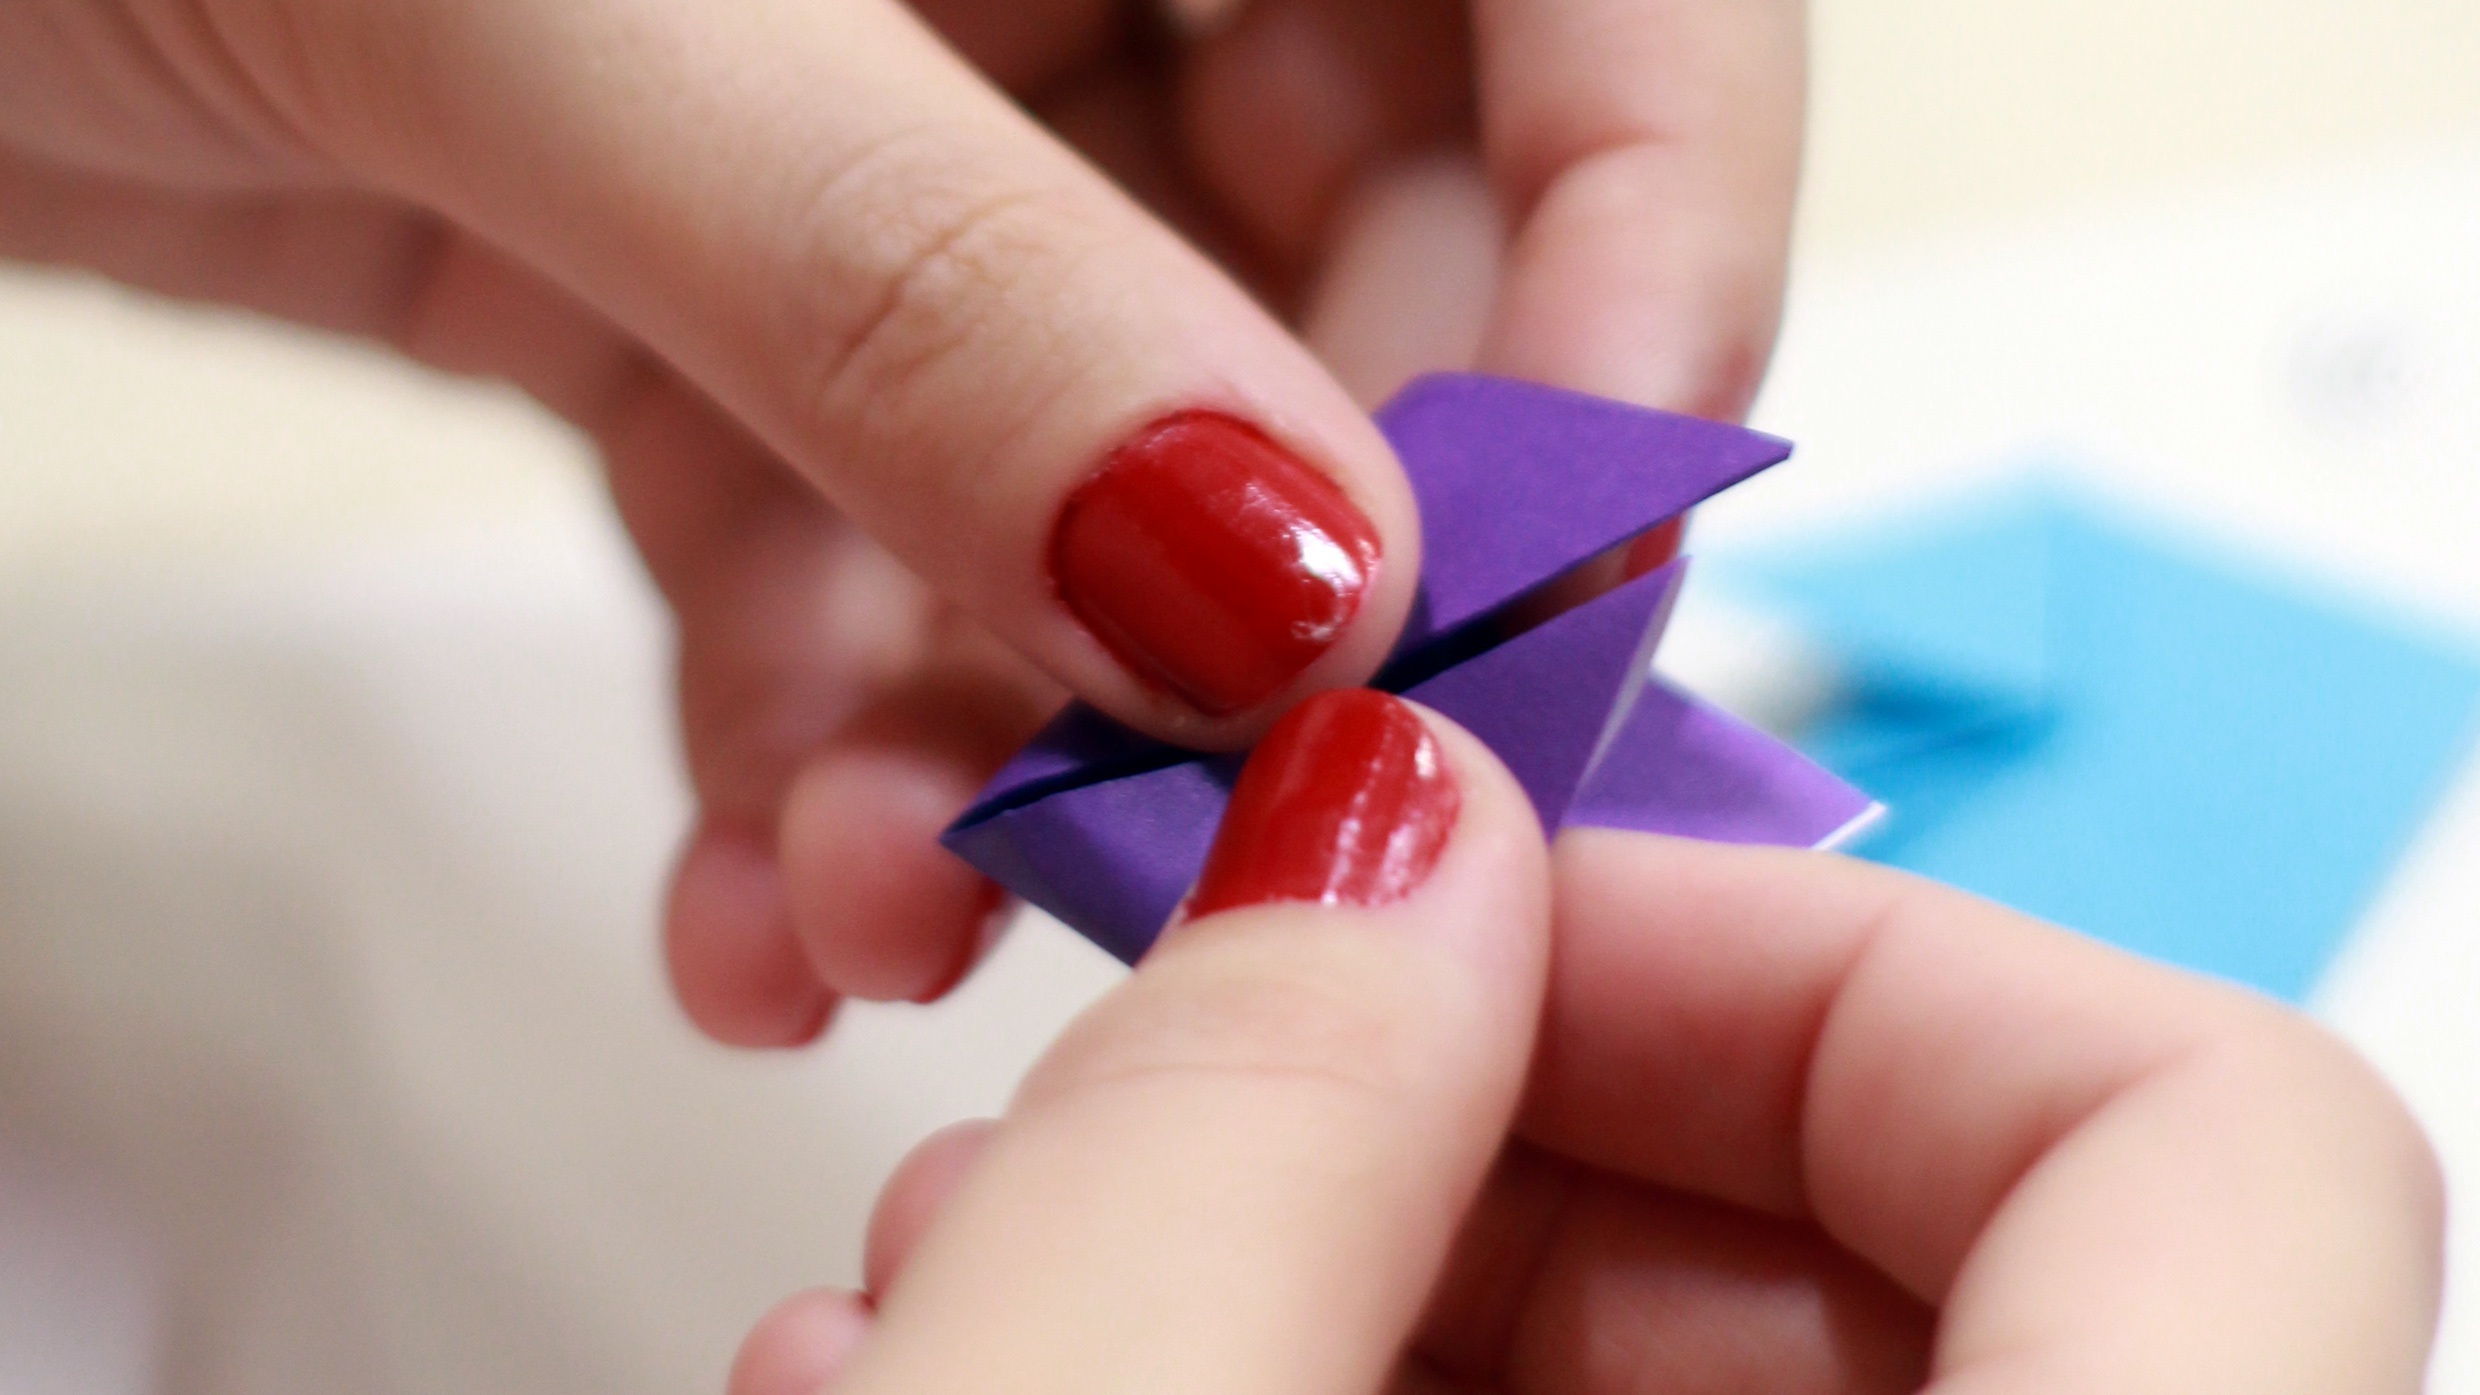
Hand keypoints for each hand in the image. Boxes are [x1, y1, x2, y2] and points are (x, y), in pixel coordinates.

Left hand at [0, 0, 1801, 1042]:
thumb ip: (916, 277)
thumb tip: (1290, 588)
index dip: (1643, 249)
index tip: (1550, 583)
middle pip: (1341, 279)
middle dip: (1270, 601)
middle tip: (1191, 842)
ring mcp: (874, 128)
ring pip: (1085, 482)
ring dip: (1017, 744)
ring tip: (896, 921)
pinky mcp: (693, 301)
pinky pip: (849, 557)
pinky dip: (822, 749)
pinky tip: (758, 905)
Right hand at [730, 691, 2441, 1394]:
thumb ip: (1224, 1169)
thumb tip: (1361, 844)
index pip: (2207, 1144)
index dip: (1820, 969)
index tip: (1462, 930)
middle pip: (1907, 1247)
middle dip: (1468, 1118)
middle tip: (1145, 1094)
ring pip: (1683, 1373)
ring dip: (1319, 1262)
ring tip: (978, 1268)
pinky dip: (1308, 1393)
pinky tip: (1012, 1378)